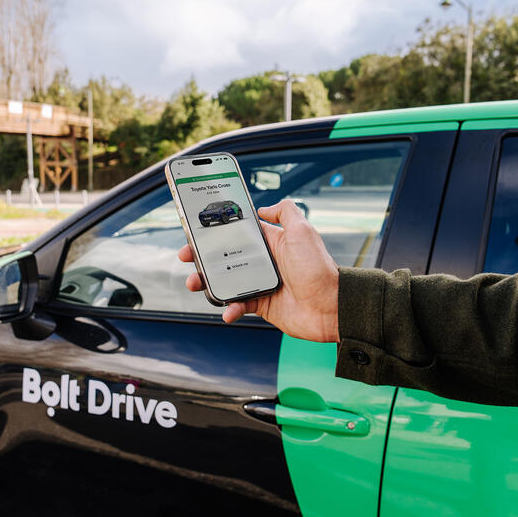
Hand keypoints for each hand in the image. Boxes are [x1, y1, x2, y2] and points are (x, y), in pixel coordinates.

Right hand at [178, 199, 339, 342]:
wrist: (331, 306)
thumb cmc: (319, 268)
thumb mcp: (304, 230)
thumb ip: (285, 211)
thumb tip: (264, 207)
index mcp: (270, 242)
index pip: (236, 233)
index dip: (215, 232)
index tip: (196, 231)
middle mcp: (263, 262)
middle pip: (224, 257)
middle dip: (202, 257)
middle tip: (187, 257)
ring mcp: (261, 284)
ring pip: (225, 281)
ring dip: (207, 282)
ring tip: (195, 283)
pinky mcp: (262, 305)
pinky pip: (238, 305)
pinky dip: (229, 308)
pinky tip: (227, 310)